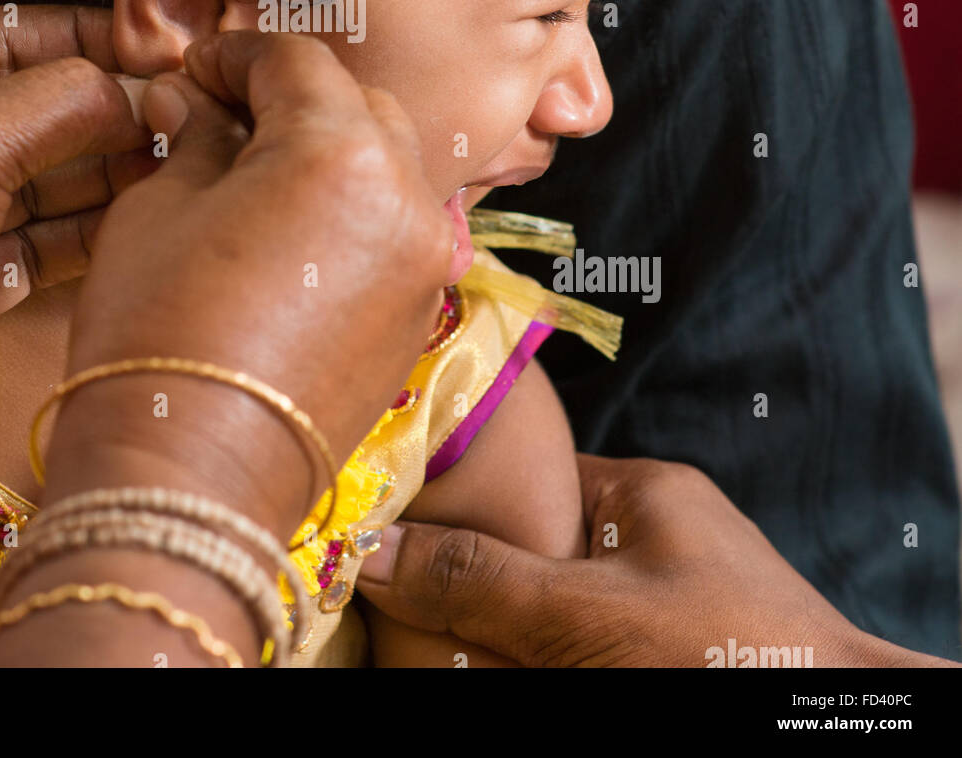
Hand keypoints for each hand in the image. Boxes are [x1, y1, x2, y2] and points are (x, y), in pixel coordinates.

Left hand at [0, 4, 151, 498]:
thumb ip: (59, 101)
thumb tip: (132, 88)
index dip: (75, 36)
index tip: (149, 45)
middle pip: (23, 107)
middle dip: (100, 109)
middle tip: (175, 108)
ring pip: (38, 176)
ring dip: (104, 169)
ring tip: (172, 157)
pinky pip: (39, 240)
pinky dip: (87, 228)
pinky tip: (138, 212)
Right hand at [43, 31, 453, 539]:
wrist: (191, 479)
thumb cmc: (158, 335)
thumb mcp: (158, 210)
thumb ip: (196, 139)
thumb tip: (197, 104)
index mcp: (341, 150)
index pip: (294, 60)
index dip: (234, 56)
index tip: (194, 74)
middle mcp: (408, 195)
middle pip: (355, 104)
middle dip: (290, 98)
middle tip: (223, 117)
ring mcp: (425, 258)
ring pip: (388, 163)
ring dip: (329, 151)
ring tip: (258, 175)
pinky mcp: (421, 310)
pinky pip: (396, 226)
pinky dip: (353, 209)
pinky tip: (292, 232)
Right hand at [355, 454, 946, 666]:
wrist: (841, 731)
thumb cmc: (725, 656)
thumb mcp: (585, 614)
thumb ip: (480, 579)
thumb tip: (369, 550)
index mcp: (644, 494)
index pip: (530, 479)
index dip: (463, 501)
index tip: (398, 523)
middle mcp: (659, 541)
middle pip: (538, 552)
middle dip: (478, 582)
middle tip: (407, 603)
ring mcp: (672, 606)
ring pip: (559, 609)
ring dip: (508, 632)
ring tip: (437, 641)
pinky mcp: (676, 653)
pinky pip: (588, 646)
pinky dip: (546, 658)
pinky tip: (503, 669)